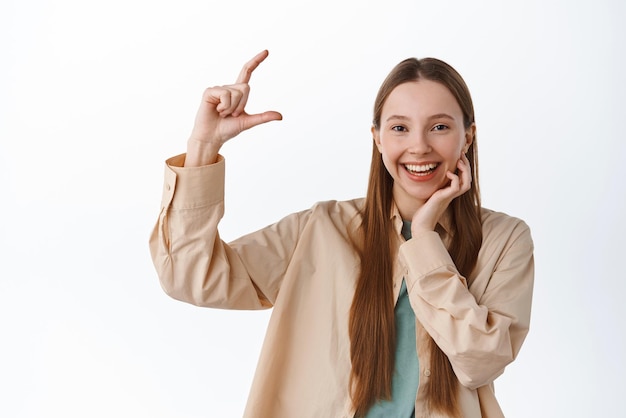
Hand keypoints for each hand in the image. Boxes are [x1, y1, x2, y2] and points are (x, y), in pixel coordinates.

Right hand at [185, 50, 282, 165]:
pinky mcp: (210, 92)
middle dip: (242, 104)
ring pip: (236, 92)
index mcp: (238, 93)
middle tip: (232, 114)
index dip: (256, 61)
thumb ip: (263, 117)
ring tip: (223, 114)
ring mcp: (218, 89)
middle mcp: (228, 88)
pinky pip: (225, 94)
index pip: (247, 72)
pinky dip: (224, 106)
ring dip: (232, 108)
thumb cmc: (227, 129)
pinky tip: (217, 110)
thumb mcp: (248, 122)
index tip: (266, 51)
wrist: (212, 137)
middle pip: (246, 88)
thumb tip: (281, 116)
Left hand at [411, 153, 471, 235]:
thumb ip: (432, 186)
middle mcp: (452, 195)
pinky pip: (456, 187)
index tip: (459, 156)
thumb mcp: (428, 194)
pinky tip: (448, 173)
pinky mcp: (444, 198)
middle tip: (461, 154)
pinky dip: (454, 177)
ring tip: (459, 161)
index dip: (463, 167)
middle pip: (468, 179)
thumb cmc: (422, 211)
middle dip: (466, 165)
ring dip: (465, 170)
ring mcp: (449, 197)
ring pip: (466, 183)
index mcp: (449, 193)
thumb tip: (425, 173)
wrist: (421, 224)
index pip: (463, 179)